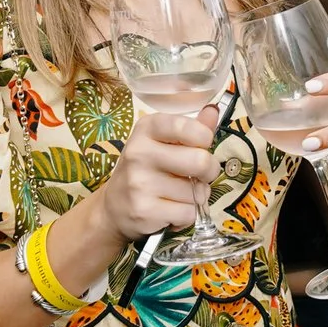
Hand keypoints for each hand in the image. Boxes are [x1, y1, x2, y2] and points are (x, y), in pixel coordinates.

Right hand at [86, 108, 220, 242]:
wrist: (114, 208)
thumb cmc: (146, 169)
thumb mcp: (163, 142)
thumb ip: (190, 128)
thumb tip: (213, 111)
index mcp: (146, 129)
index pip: (188, 127)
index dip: (205, 138)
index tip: (201, 146)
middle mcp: (139, 152)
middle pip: (200, 161)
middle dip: (209, 171)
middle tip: (200, 175)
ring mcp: (139, 183)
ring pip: (196, 192)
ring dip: (196, 197)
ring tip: (178, 194)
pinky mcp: (144, 211)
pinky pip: (188, 214)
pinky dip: (187, 215)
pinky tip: (172, 210)